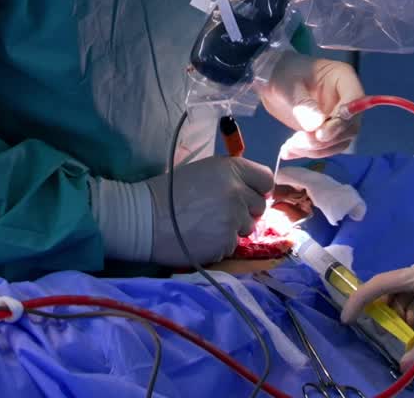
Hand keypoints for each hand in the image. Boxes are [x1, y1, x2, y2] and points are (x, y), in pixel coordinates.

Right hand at [144, 156, 273, 265]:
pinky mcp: (226, 243)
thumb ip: (229, 178)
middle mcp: (238, 192)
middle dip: (246, 210)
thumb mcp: (203, 171)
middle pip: (260, 205)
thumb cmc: (170, 190)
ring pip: (248, 227)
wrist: (146, 217)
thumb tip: (248, 191)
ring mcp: (234, 219)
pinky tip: (202, 237)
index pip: (266, 179)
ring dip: (233, 228)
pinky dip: (221, 243)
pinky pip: (233, 244)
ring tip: (208, 224)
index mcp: (232, 169)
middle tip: (222, 211)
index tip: (248, 194)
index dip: (258, 188)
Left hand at [261, 51, 364, 158]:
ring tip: (290, 146)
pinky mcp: (328, 130)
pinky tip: (288, 151)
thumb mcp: (289, 85)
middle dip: (325, 139)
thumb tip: (318, 125)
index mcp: (342, 78)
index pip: (355, 100)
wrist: (271, 80)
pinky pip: (326, 146)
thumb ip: (303, 104)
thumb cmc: (282, 73)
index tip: (321, 134)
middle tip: (300, 141)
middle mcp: (345, 98)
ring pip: (339, 141)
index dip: (343, 120)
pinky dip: (309, 152)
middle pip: (349, 126)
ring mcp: (338, 116)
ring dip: (316, 149)